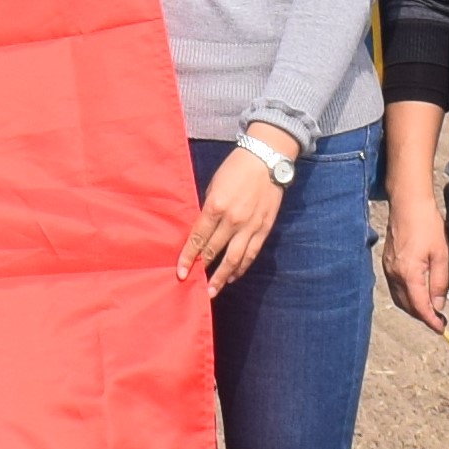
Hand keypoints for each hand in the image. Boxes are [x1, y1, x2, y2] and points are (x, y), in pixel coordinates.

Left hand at [186, 133, 290, 284]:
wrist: (266, 159)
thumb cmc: (235, 168)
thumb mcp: (214, 185)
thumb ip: (208, 209)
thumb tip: (201, 230)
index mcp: (216, 206)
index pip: (198, 238)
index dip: (188, 257)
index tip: (181, 272)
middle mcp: (232, 219)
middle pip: (214, 251)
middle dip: (202, 269)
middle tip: (193, 283)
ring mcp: (250, 226)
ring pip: (234, 258)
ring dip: (222, 276)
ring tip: (213, 290)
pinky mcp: (264, 228)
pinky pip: (251, 253)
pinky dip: (242, 267)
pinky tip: (234, 276)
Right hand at [381, 192, 448, 336]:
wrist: (408, 204)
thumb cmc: (427, 224)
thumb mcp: (442, 254)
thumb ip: (440, 282)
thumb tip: (438, 305)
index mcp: (408, 274)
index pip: (419, 306)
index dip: (430, 321)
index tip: (440, 329)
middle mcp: (394, 274)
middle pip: (407, 306)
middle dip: (422, 316)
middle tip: (439, 321)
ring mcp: (388, 268)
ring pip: (399, 298)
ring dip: (414, 308)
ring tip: (430, 310)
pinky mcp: (387, 262)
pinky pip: (395, 288)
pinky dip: (406, 296)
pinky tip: (417, 294)